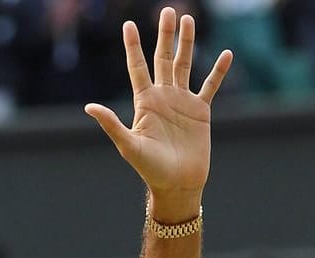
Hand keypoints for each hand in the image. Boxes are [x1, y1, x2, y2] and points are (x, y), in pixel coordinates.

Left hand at [85, 8, 232, 219]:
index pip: (137, 67)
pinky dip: (218, 71)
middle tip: (167, 11)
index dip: (133, 46)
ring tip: (188, 20)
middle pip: (163, 58)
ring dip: (187, 43)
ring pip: (185, 65)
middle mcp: (163, 97)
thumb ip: (111, 124)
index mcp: (144, 102)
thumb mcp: (129, 145)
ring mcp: (182, 102)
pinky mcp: (201, 111)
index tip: (129, 25)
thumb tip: (89, 107)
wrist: (177, 183)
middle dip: (164, 35)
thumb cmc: (150, 168)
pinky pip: (210, 86)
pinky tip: (226, 54)